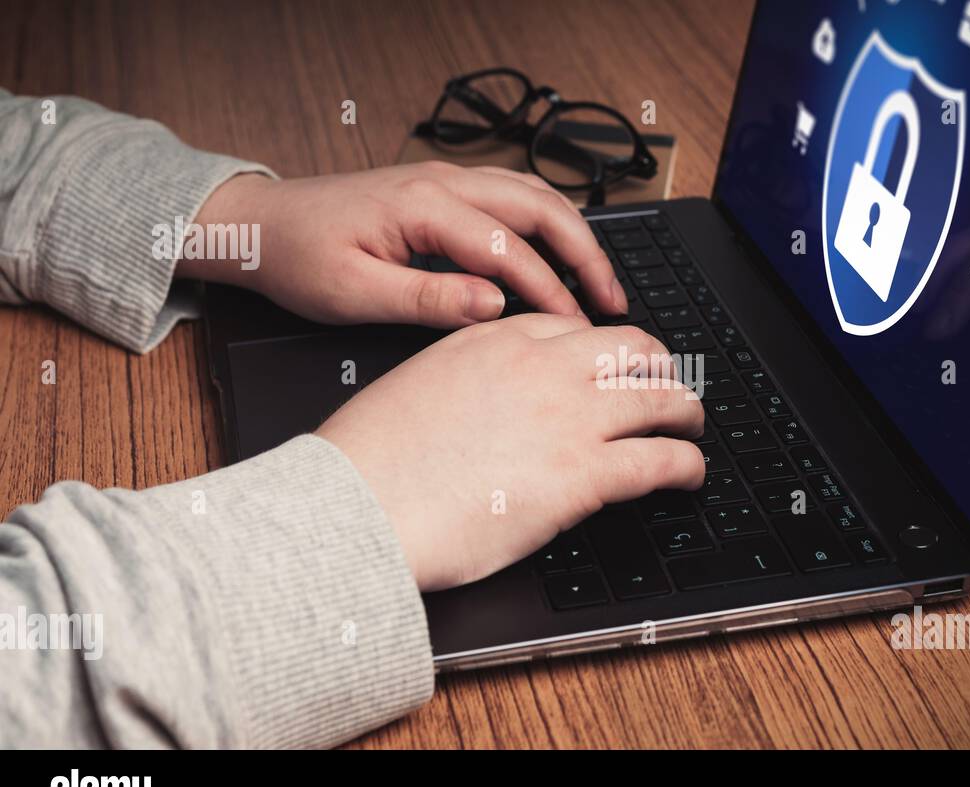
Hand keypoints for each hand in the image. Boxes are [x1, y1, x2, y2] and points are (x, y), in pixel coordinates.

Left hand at [182, 163, 626, 326]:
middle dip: (586, 254)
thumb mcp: (353, 292)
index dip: (551, 293)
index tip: (576, 330)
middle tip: (613, 302)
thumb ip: (426, 300)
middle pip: (540, 207)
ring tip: (600, 280)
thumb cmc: (298, 257)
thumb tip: (493, 307)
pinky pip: (513, 196)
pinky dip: (548, 222)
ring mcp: (446, 180)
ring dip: (574, 234)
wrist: (262, 223)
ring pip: (534, 194)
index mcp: (422, 207)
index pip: (510, 249)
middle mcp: (443, 182)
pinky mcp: (443, 190)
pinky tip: (560, 252)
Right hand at [317, 314, 704, 590]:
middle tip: (666, 386)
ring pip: (659, 398)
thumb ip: (464, 380)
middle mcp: (541, 367)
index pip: (571, 327)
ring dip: (685, 410)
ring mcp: (568, 417)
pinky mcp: (584, 473)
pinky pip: (660, 459)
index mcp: (495, 340)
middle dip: (658, 366)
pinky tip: (690, 472)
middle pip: (630, 348)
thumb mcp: (417, 387)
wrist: (357, 506)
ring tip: (691, 424)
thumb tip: (485, 403)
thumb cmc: (368, 461)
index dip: (602, 346)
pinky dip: (687, 464)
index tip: (610, 363)